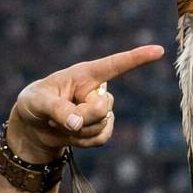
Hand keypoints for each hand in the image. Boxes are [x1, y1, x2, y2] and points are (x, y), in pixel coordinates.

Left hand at [5, 45, 164, 161]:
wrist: (33, 127)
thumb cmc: (33, 104)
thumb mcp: (37, 102)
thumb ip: (57, 110)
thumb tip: (78, 124)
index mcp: (85, 74)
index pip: (114, 65)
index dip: (137, 58)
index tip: (159, 51)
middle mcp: (97, 90)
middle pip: (102, 107)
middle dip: (81, 117)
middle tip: (58, 118)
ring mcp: (101, 110)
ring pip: (102, 125)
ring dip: (78, 131)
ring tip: (60, 123)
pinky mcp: (101, 128)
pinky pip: (101, 139)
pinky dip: (83, 142)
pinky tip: (71, 134)